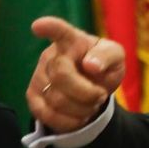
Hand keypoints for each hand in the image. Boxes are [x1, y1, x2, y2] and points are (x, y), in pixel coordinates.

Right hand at [27, 16, 123, 131]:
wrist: (92, 84)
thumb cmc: (103, 64)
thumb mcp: (115, 57)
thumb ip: (108, 56)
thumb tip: (90, 65)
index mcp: (72, 40)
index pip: (59, 31)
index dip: (49, 27)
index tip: (38, 26)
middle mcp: (50, 56)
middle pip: (62, 77)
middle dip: (87, 92)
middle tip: (101, 95)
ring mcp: (38, 76)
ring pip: (56, 100)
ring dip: (82, 109)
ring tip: (91, 104)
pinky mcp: (33, 97)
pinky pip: (47, 115)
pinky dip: (69, 121)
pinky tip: (80, 116)